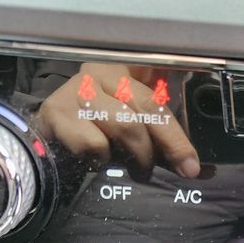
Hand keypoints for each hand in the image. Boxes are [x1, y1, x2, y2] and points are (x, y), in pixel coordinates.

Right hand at [34, 63, 199, 177]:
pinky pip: (93, 142)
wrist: (46, 134)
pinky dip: (100, 157)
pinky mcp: (57, 112)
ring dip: (135, 153)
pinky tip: (97, 158)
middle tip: (178, 170)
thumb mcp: (132, 127)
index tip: (192, 165)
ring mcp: (76, 91)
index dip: (177, 134)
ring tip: (136, 166)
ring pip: (122, 125)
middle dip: (167, 144)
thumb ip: (162, 143)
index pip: (157, 99)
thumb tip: (197, 170)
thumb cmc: (96, 130)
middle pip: (144, 109)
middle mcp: (98, 74)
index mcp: (122, 72)